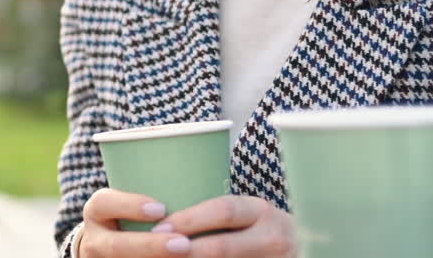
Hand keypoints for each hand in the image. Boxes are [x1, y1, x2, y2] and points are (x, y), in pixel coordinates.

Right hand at [78, 188, 188, 256]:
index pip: (104, 203)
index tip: (160, 209)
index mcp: (97, 211)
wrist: (109, 247)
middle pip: (117, 246)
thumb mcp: (127, 199)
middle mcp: (97, 239)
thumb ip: (150, 189)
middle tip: (183, 244)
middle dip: (150, 246)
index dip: (130, 206)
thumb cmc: (130, 214)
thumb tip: (196, 169)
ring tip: (188, 254)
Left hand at [150, 195, 296, 256]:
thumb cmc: (261, 229)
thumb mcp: (248, 215)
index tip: (160, 227)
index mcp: (261, 212)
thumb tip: (165, 223)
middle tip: (158, 250)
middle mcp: (272, 238)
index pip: (223, 211)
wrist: (302, 249)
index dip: (189, 220)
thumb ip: (219, 215)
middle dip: (187, 250)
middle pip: (223, 246)